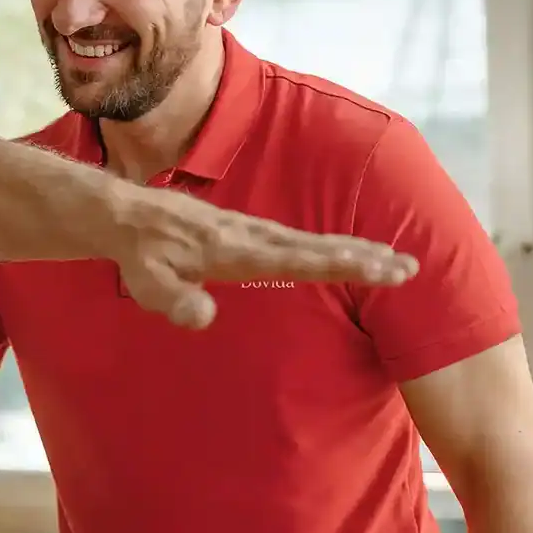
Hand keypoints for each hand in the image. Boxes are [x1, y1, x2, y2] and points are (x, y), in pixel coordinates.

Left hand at [110, 188, 418, 327]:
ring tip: (394, 260)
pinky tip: (345, 253)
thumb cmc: (137, 256)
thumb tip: (204, 316)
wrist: (123, 216)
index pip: (295, 259)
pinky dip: (327, 246)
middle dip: (364, 256)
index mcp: (233, 250)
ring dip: (353, 250)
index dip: (338, 264)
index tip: (379, 266)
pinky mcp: (245, 232)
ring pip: (310, 241)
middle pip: (316, 246)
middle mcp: (249, 235)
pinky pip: (296, 240)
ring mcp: (249, 231)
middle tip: (409, 266)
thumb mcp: (147, 284)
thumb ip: (175, 300)